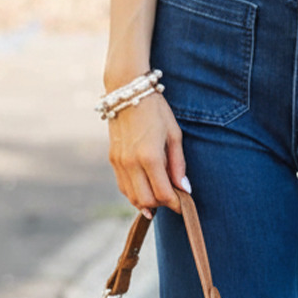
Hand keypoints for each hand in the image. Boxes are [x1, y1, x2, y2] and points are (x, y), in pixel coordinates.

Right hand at [107, 92, 187, 215]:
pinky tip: (146, 189)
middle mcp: (131, 163)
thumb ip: (178, 164)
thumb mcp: (174, 134)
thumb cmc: (156, 111)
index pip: (163, 193)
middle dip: (162, 205)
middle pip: (145, 200)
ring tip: (160, 196)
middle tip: (173, 199)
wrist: (127, 92)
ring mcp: (119, 162)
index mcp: (150, 156)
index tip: (184, 205)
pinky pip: (123, 186)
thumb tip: (184, 189)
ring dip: (147, 202)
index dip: (175, 204)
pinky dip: (134, 193)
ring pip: (131, 197)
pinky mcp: (112, 159)